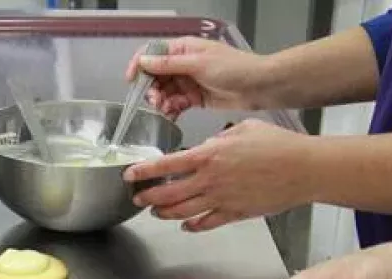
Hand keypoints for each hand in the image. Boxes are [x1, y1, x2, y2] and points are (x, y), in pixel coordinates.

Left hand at [124, 119, 314, 230]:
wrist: (306, 169)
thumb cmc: (280, 145)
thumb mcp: (243, 129)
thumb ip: (218, 140)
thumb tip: (206, 146)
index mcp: (210, 156)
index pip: (166, 165)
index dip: (144, 171)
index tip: (130, 174)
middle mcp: (211, 180)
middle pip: (168, 194)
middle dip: (148, 197)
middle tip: (137, 198)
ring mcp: (222, 200)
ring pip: (182, 212)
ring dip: (165, 213)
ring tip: (155, 211)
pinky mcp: (235, 214)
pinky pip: (206, 224)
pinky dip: (192, 226)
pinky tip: (185, 225)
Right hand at [125, 37, 271, 119]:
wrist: (259, 86)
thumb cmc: (233, 69)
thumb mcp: (199, 64)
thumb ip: (169, 64)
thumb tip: (143, 62)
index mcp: (183, 49)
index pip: (153, 53)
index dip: (139, 66)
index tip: (131, 81)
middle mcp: (183, 64)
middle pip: (155, 76)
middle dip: (151, 90)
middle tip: (155, 102)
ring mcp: (189, 82)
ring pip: (164, 92)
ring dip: (161, 102)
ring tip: (165, 111)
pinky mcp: (195, 98)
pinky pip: (176, 104)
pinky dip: (171, 110)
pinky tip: (171, 116)